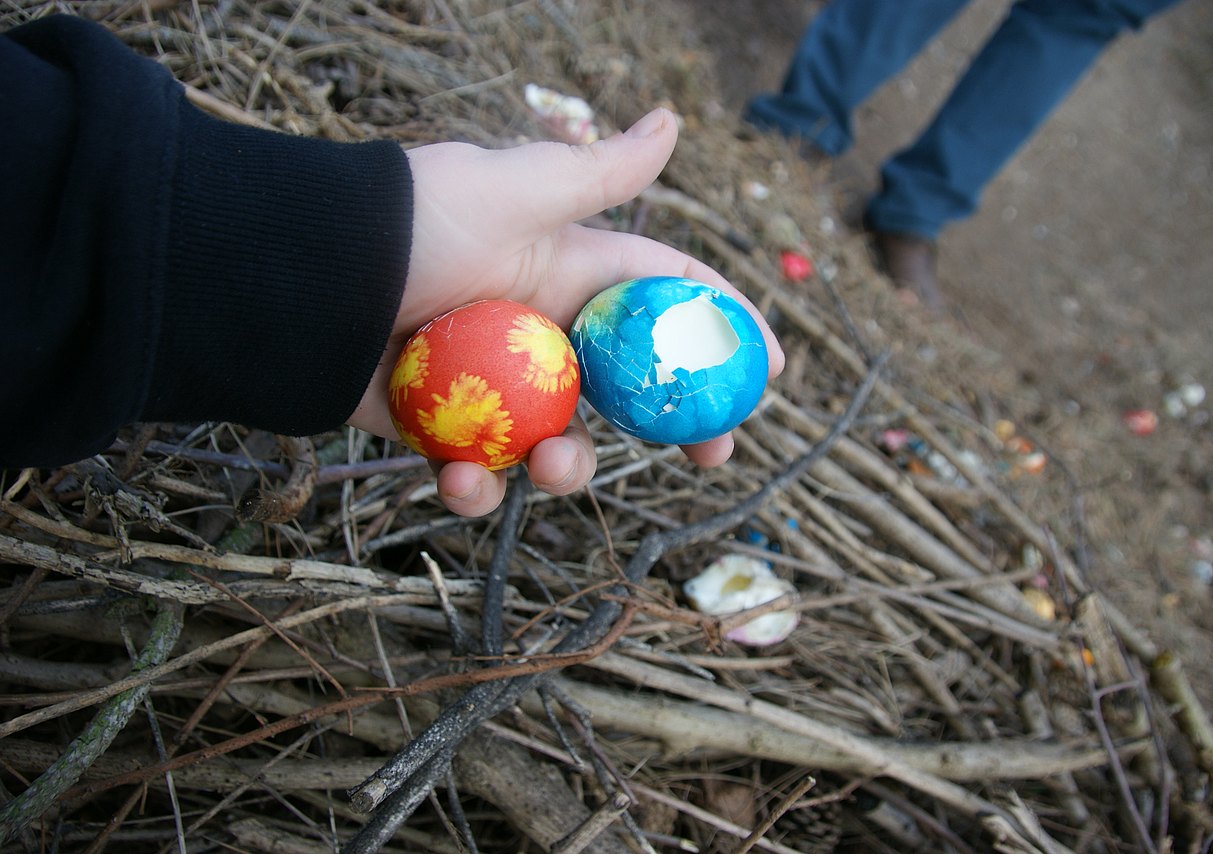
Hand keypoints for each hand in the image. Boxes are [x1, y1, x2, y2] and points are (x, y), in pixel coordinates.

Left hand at [347, 108, 784, 516]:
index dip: (722, 328)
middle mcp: (539, 333)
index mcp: (566, 273)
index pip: (664, 299)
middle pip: (630, 387)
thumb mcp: (516, 191)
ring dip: (568, 469)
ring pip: (559, 444)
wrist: (304, 278)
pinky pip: (476, 471)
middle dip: (677, 424)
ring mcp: (494, 388)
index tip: (770, 371)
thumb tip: (673, 121)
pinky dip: (474, 486)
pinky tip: (462, 479)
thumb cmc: (415, 222)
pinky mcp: (440, 430)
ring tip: (553, 467)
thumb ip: (598, 174)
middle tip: (712, 457)